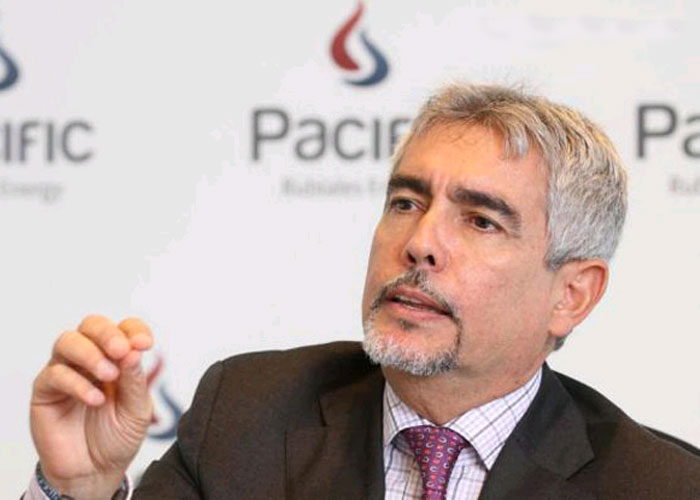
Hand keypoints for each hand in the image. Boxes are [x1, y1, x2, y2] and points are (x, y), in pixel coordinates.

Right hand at [30, 315, 153, 497]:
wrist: (95, 471)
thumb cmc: (117, 436)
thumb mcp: (137, 409)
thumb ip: (135, 380)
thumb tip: (133, 351)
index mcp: (117, 358)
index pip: (123, 328)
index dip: (134, 330)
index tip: (145, 343)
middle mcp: (90, 359)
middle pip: (91, 325)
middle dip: (108, 333)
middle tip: (121, 350)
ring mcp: (66, 372)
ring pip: (67, 341)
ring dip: (90, 353)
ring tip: (109, 375)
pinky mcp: (46, 391)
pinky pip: (55, 374)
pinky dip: (78, 383)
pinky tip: (96, 400)